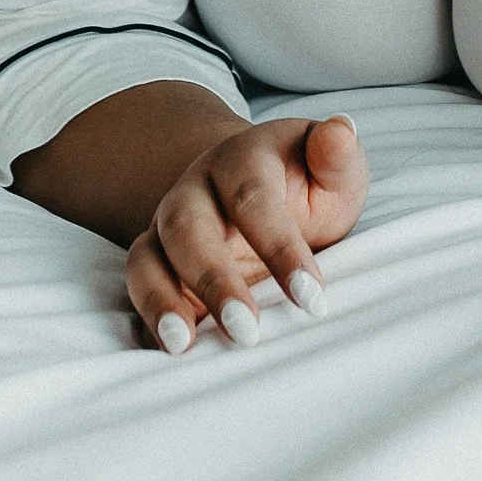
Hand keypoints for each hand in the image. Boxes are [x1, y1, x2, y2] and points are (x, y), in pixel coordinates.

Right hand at [126, 113, 367, 356]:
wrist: (258, 192)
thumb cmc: (305, 186)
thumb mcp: (332, 170)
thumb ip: (337, 155)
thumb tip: (342, 131)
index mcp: (242, 158)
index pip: (253, 198)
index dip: (281, 248)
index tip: (313, 298)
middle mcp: (195, 189)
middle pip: (188, 226)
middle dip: (213, 280)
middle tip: (247, 332)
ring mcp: (167, 226)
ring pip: (148, 256)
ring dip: (162, 301)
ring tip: (184, 346)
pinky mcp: (155, 264)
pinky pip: (139, 287)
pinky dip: (146, 318)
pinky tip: (167, 350)